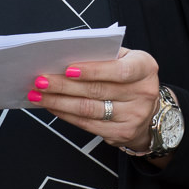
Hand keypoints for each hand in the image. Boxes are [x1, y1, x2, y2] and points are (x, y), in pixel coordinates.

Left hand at [26, 48, 163, 157]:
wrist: (148, 109)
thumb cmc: (130, 77)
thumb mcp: (125, 59)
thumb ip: (104, 56)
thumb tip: (66, 57)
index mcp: (145, 68)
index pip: (119, 70)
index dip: (94, 70)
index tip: (68, 69)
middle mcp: (144, 93)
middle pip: (97, 90)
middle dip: (64, 86)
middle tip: (41, 80)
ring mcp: (134, 116)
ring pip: (88, 109)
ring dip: (59, 102)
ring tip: (39, 94)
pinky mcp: (121, 133)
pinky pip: (87, 124)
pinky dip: (65, 114)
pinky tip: (52, 106)